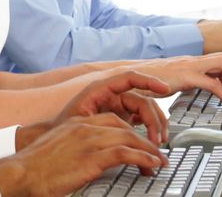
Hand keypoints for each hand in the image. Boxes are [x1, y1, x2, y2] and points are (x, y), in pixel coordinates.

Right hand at [0, 114, 166, 196]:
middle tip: (156, 154)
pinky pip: (125, 153)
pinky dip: (142, 158)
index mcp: (76, 123)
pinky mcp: (91, 157)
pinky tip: (151, 164)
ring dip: (149, 151)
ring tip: (159, 162)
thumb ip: (77, 148)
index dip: (131, 131)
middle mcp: (84, 127)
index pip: (113, 120)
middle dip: (144, 140)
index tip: (141, 143)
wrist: (22, 173)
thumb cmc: (36, 167)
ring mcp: (88, 141)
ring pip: (129, 138)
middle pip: (124, 127)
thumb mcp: (59, 149)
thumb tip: (92, 160)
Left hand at [56, 71, 170, 144]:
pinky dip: (150, 130)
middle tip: (157, 141)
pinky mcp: (122, 119)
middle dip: (154, 119)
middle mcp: (112, 96)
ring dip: (156, 125)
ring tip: (158, 143)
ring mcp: (119, 107)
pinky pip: (142, 120)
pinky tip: (153, 142)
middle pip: (142, 101)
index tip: (164, 88)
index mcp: (101, 90)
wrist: (57, 140)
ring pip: (145, 112)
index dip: (148, 81)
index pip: (130, 78)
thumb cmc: (63, 128)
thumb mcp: (78, 122)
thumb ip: (100, 121)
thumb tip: (124, 128)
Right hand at [129, 53, 221, 106]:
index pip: (220, 58)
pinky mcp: (184, 77)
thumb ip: (187, 81)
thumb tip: (199, 87)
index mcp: (190, 61)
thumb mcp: (173, 79)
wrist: (128, 76)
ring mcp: (188, 66)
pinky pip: (211, 83)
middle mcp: (191, 60)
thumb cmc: (147, 81)